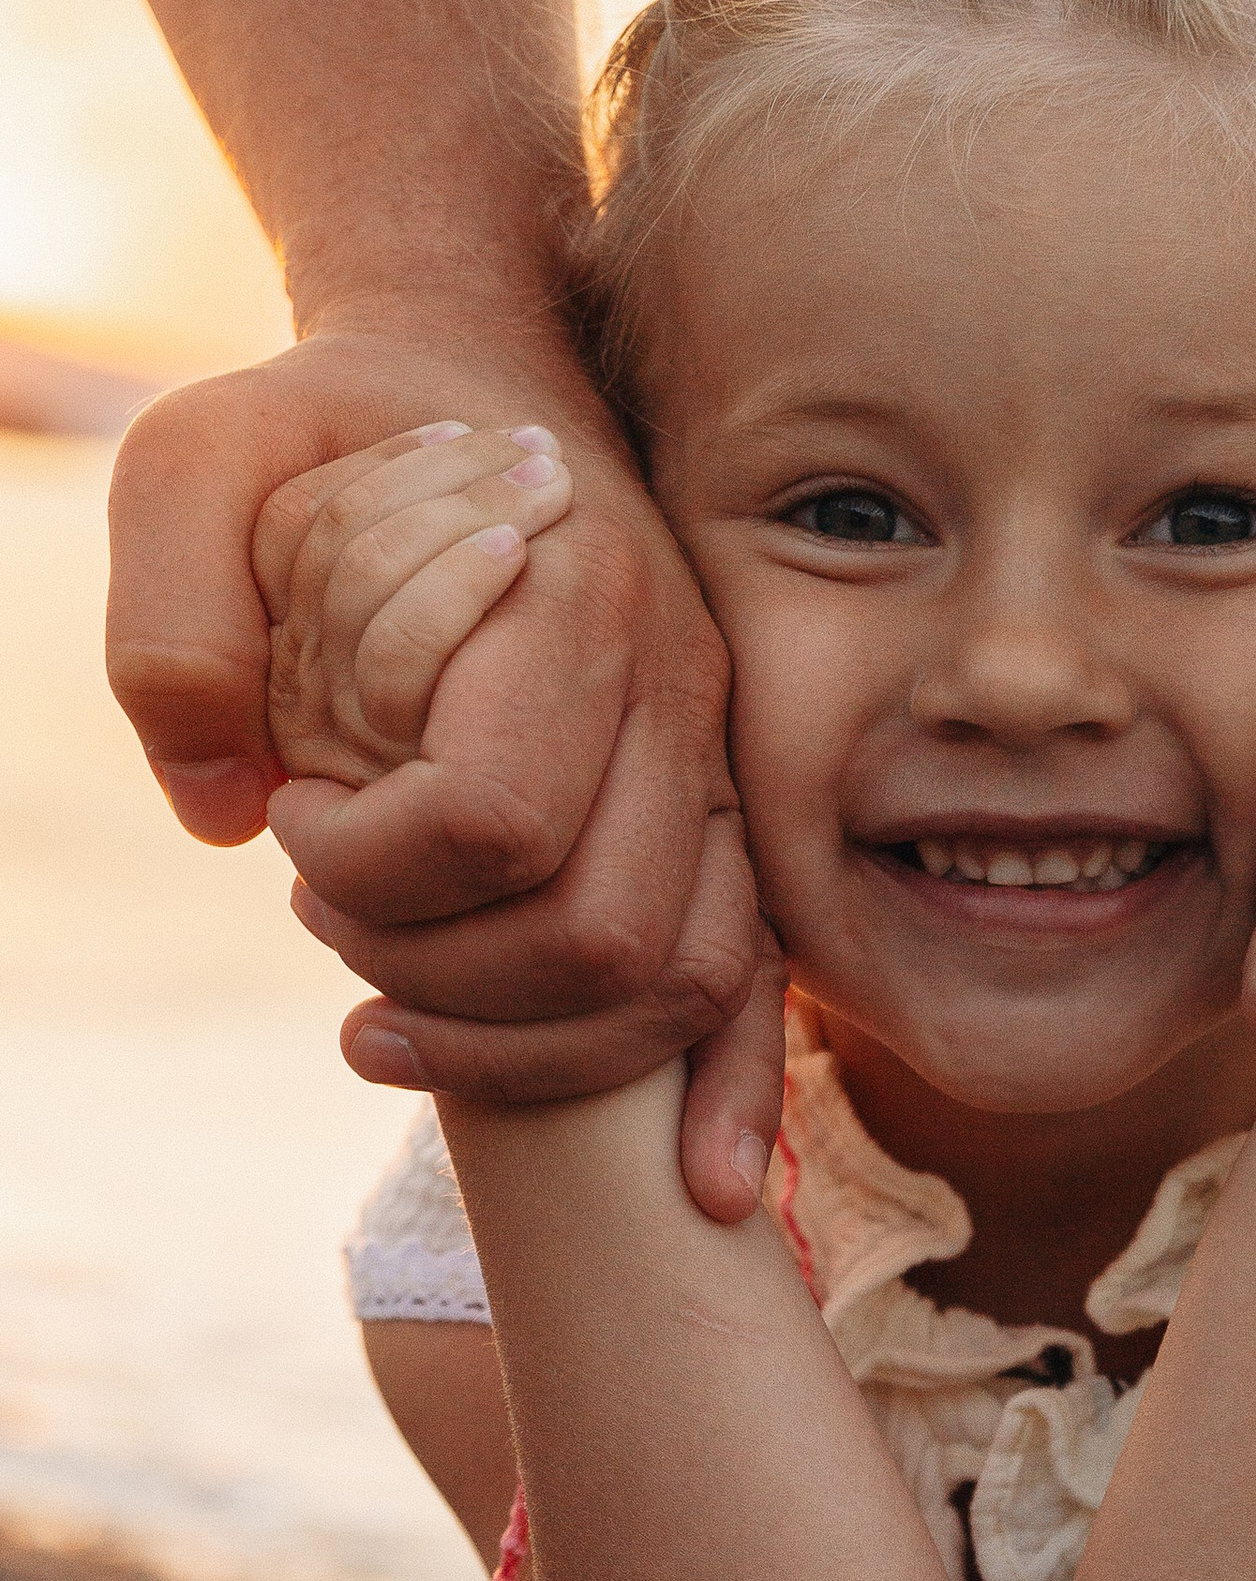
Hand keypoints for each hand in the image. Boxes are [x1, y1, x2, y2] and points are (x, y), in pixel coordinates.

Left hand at [107, 324, 782, 1218]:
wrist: (482, 392)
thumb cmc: (331, 436)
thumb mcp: (197, 457)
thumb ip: (173, 610)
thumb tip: (220, 806)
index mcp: (574, 593)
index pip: (491, 820)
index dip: (364, 868)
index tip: (286, 815)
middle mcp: (683, 689)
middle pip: (593, 933)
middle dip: (428, 969)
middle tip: (318, 910)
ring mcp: (722, 767)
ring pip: (679, 984)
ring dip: (522, 1048)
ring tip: (384, 1016)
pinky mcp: (728, 826)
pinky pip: (757, 984)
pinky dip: (731, 1099)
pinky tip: (703, 1188)